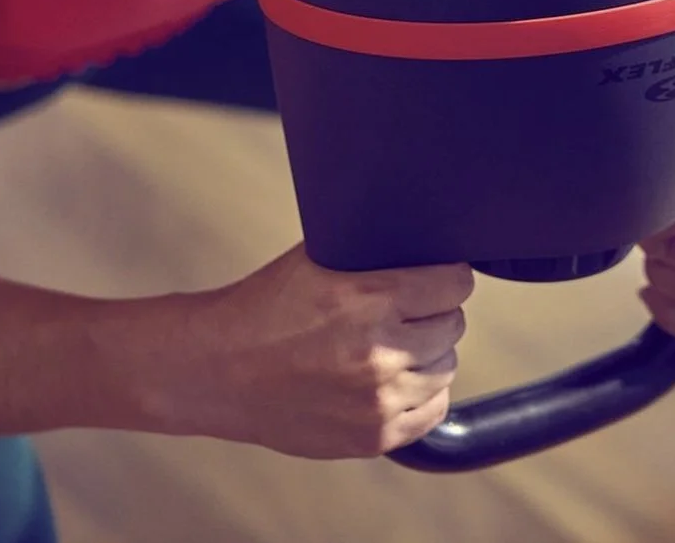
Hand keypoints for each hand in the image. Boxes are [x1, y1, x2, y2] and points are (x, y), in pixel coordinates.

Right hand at [167, 245, 472, 458]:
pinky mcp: (372, 437)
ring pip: (446, 368)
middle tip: (409, 311)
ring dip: (429, 354)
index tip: (439, 277)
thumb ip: (372, 252)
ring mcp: (377, 400)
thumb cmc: (267, 306)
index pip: (455, 284)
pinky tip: (398, 378)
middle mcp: (379, 351)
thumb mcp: (319, 258)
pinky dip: (423, 394)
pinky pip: (433, 411)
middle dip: (435, 314)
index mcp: (370, 298)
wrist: (220, 369)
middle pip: (452, 325)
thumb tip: (420, 237)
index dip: (448, 276)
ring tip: (397, 343)